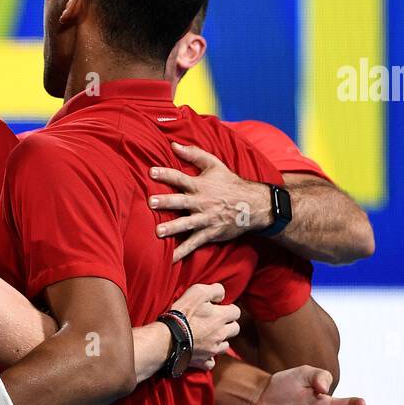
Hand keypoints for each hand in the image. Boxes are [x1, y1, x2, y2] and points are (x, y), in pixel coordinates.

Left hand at [150, 143, 272, 260]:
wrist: (252, 205)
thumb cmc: (230, 183)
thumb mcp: (215, 164)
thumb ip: (194, 154)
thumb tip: (173, 144)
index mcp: (200, 185)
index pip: (180, 177)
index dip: (166, 174)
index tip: (151, 172)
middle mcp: (201, 202)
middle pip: (181, 201)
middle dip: (166, 202)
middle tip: (152, 202)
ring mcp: (205, 219)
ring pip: (186, 224)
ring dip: (172, 228)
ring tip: (158, 232)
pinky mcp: (209, 233)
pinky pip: (194, 244)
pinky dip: (182, 252)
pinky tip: (169, 260)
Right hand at [171, 282, 239, 370]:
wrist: (167, 338)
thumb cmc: (182, 313)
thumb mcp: (197, 292)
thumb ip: (215, 290)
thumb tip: (221, 295)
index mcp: (221, 317)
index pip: (236, 311)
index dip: (228, 308)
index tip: (219, 308)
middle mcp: (221, 334)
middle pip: (235, 329)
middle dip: (228, 325)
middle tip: (216, 322)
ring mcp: (213, 349)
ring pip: (225, 346)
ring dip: (220, 341)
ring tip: (209, 337)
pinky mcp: (203, 361)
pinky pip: (211, 362)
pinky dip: (208, 358)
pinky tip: (203, 353)